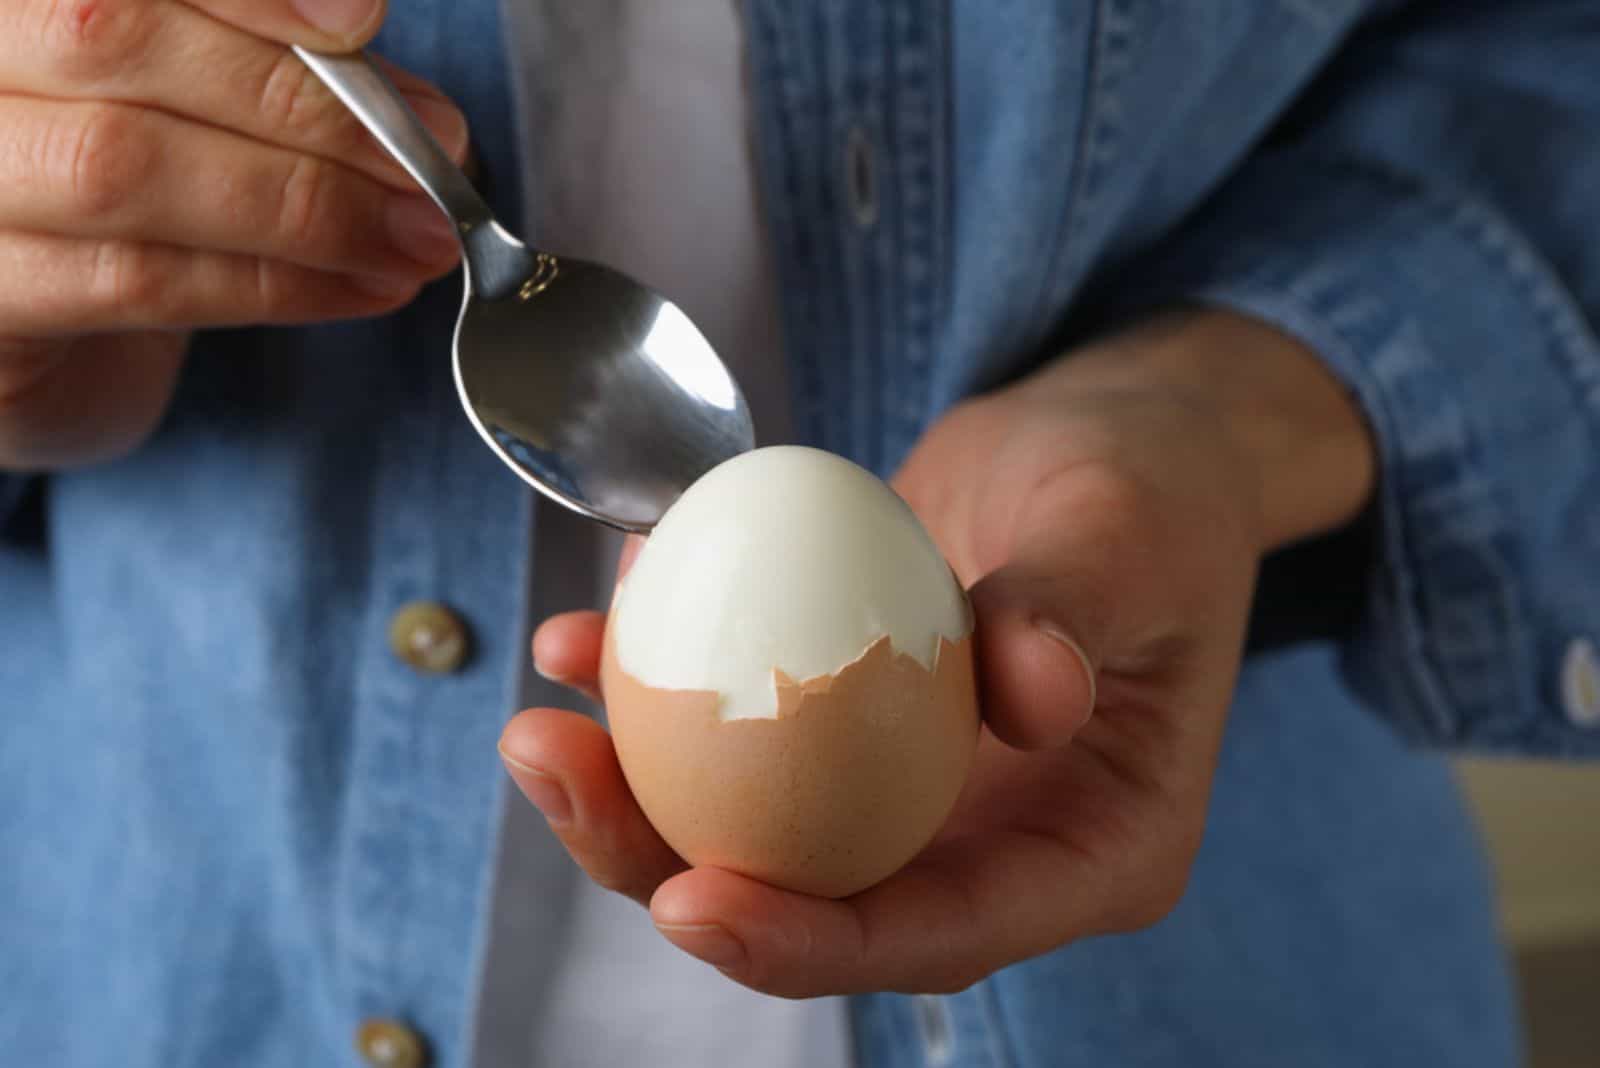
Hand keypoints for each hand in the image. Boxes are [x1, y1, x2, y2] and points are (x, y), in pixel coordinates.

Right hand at [0, 0, 469, 470]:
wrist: (33, 307)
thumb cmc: (128, 163)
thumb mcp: (199, 88)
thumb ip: (286, 70)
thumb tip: (425, 117)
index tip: (359, 22)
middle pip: (112, 37)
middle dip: (303, 104)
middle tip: (433, 162)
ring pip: (123, 167)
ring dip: (303, 209)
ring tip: (418, 237)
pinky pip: (132, 280)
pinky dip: (272, 285)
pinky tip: (362, 287)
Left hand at [501, 309, 1375, 996]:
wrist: (1117, 439)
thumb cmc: (1153, 489)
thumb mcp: (1131, 533)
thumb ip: (1077, 608)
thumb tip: (1034, 693)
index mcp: (1090, 851)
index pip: (944, 931)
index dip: (814, 942)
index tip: (695, 901)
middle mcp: (991, 843)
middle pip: (820, 904)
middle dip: (673, 871)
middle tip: (557, 772)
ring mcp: (914, 790)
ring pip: (758, 835)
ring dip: (635, 792)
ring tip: (541, 719)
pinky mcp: (853, 726)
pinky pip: (743, 738)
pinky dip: (662, 695)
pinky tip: (588, 634)